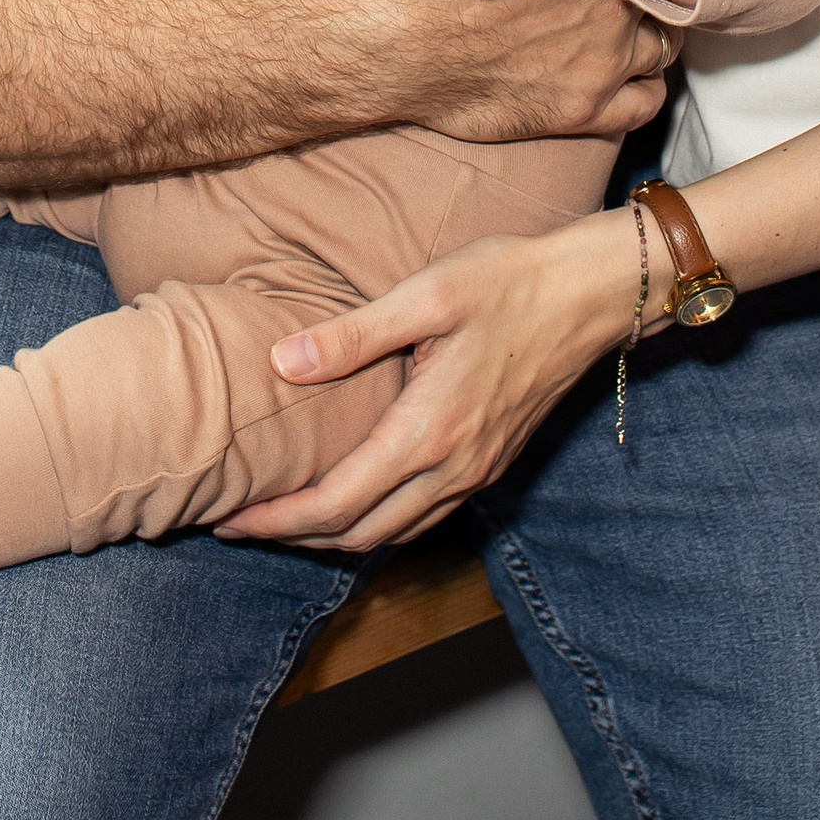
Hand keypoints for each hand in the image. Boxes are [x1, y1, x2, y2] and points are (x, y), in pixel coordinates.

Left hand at [222, 215, 636, 551]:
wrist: (589, 294)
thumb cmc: (508, 282)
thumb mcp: (427, 294)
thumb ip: (353, 335)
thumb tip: (283, 362)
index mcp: (429, 433)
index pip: (337, 504)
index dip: (278, 520)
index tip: (230, 519)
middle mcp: (454, 468)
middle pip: (360, 534)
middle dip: (295, 538)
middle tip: (241, 523)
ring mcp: (477, 471)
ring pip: (394, 533)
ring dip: (336, 536)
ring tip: (286, 518)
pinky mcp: (492, 462)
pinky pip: (424, 516)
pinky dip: (379, 522)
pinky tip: (356, 499)